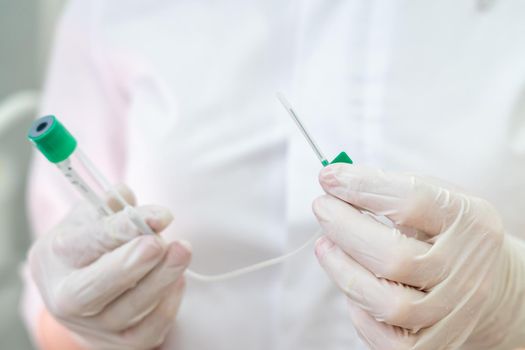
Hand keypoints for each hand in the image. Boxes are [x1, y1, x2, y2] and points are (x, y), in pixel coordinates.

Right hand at [29, 186, 190, 349]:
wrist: (83, 292)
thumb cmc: (90, 246)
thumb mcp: (90, 219)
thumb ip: (110, 206)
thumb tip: (127, 196)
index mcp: (54, 258)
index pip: (89, 242)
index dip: (125, 227)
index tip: (160, 215)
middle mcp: (66, 299)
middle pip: (96, 287)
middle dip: (132, 264)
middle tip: (160, 243)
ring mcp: (93, 328)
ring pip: (130, 309)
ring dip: (161, 278)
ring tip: (181, 251)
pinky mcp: (120, 345)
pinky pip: (149, 330)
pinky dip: (168, 304)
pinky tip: (178, 279)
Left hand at [313, 164, 524, 349]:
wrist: (491, 286)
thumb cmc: (447, 234)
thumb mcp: (436, 199)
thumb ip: (389, 189)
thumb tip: (333, 181)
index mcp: (469, 221)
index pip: (412, 202)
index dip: (362, 188)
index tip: (329, 178)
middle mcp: (466, 269)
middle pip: (395, 257)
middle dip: (345, 229)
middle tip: (322, 208)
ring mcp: (453, 311)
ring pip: (388, 304)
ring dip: (344, 271)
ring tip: (326, 246)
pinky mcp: (436, 344)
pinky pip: (388, 340)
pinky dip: (361, 314)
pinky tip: (354, 289)